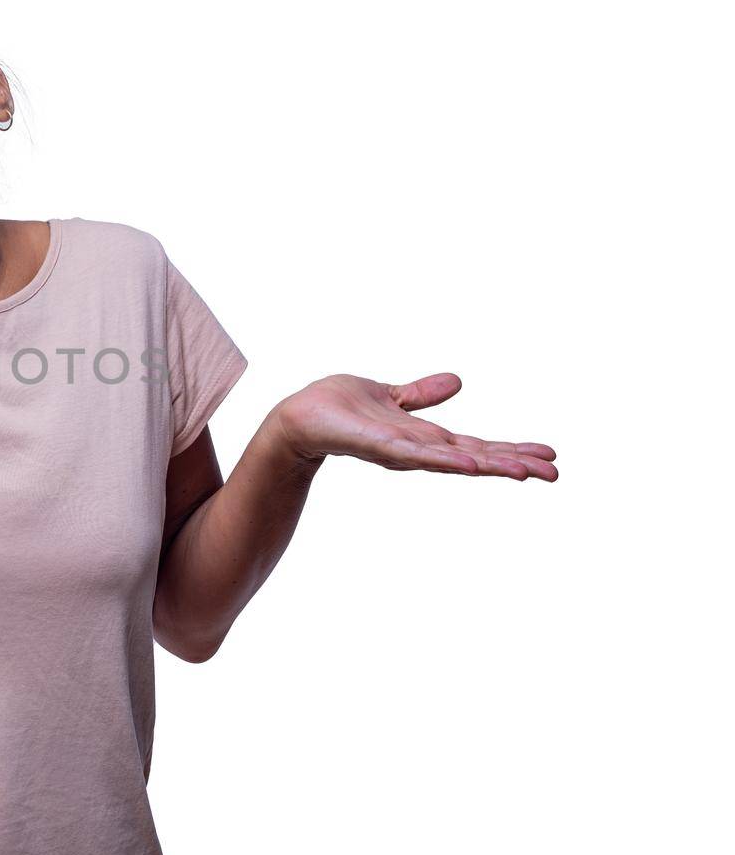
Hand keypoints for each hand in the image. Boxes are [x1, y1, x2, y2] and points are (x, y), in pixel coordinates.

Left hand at [270, 372, 557, 480]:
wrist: (297, 416)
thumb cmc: (338, 408)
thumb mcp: (391, 397)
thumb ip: (421, 395)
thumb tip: (458, 381)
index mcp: (423, 438)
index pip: (476, 446)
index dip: (511, 451)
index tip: (548, 458)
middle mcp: (416, 449)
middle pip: (474, 457)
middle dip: (513, 464)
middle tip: (556, 473)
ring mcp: (397, 450)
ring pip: (450, 460)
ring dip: (488, 465)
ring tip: (525, 472)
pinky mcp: (374, 444)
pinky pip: (411, 454)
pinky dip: (440, 459)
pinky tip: (468, 464)